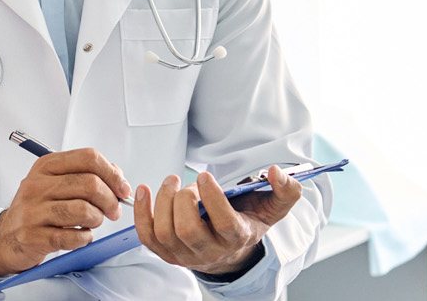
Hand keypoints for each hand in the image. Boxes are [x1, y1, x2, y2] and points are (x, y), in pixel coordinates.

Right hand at [0, 148, 131, 276]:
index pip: (88, 158)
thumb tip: (117, 176)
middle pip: (89, 184)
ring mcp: (33, 211)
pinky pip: (72, 236)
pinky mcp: (34, 236)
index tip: (122, 188)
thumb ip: (86, 174)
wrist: (7, 236)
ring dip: (97, 219)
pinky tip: (81, 235)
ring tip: (93, 222)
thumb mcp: (56, 182)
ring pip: (83, 210)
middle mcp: (37, 185)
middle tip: (113, 211)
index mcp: (46, 166)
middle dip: (110, 200)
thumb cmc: (38, 209)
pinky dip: (84, 238)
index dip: (112, 174)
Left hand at [133, 166, 300, 275]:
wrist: (231, 251)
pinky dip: (141, 213)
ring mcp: (185, 255)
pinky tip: (144, 191)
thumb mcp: (273, 208)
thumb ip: (285, 190)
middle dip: (183, 200)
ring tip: (171, 182)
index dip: (213, 199)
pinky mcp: (167, 253)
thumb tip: (276, 171)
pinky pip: (147, 237)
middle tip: (187, 183)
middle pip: (188, 230)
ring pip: (166, 233)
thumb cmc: (248, 223)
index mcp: (236, 238)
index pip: (223, 224)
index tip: (206, 176)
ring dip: (163, 202)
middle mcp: (210, 250)